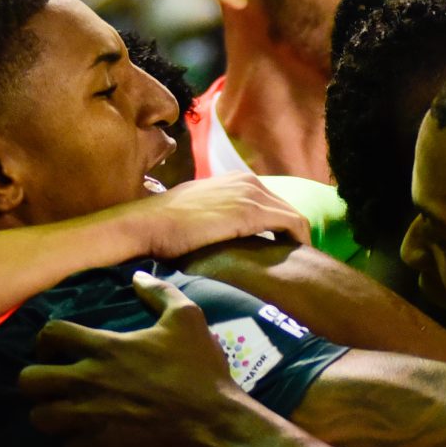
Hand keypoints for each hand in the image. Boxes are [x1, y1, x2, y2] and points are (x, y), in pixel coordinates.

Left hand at [21, 274, 244, 446]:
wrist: (212, 421)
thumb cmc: (199, 369)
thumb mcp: (187, 319)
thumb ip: (159, 293)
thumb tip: (137, 276)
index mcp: (105, 347)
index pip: (51, 334)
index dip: (45, 339)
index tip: (53, 348)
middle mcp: (88, 380)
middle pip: (29, 380)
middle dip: (34, 379)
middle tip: (52, 382)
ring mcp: (92, 416)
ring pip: (40, 417)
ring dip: (49, 413)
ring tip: (63, 411)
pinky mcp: (101, 445)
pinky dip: (74, 442)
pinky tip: (87, 437)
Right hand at [132, 172, 311, 257]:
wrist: (146, 224)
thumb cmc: (164, 227)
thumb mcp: (198, 214)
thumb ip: (218, 218)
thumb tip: (226, 240)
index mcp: (235, 180)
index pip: (272, 203)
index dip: (282, 228)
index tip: (284, 251)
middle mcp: (247, 181)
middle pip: (286, 209)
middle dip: (294, 235)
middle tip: (296, 262)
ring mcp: (250, 193)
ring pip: (293, 216)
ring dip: (298, 240)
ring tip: (298, 266)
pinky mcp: (250, 211)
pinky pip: (291, 224)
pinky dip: (298, 241)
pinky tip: (295, 261)